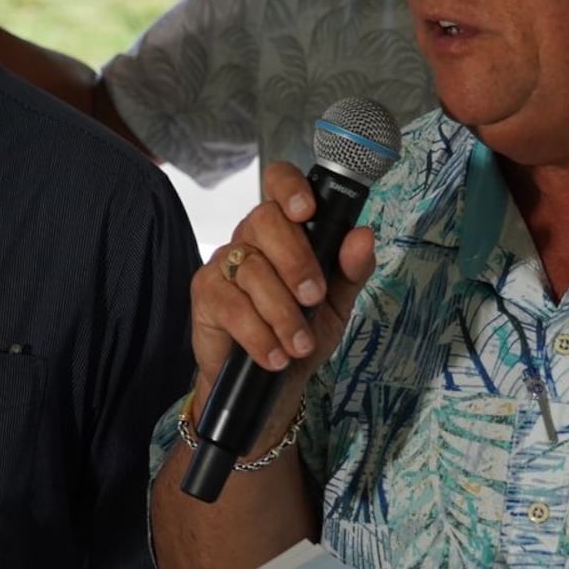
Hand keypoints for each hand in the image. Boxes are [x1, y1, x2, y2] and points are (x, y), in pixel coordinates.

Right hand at [191, 160, 375, 398]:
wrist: (271, 384)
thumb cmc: (301, 334)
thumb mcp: (337, 305)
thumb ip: (351, 270)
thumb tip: (363, 236)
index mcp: (285, 230)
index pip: (278, 184)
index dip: (290, 188)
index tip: (307, 211)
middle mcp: (251, 238)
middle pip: (264, 221)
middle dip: (295, 260)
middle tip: (314, 298)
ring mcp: (224, 263)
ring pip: (251, 268)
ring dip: (282, 312)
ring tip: (299, 344)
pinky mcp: (205, 295)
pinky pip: (232, 305)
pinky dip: (259, 334)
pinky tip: (274, 355)